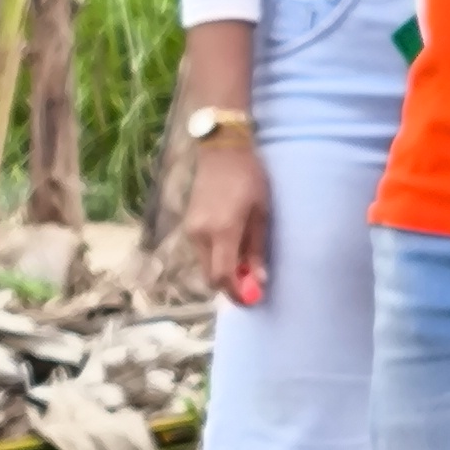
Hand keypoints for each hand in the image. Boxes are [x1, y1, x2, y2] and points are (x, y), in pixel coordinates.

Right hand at [187, 140, 272, 303]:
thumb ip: (257, 249)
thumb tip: (259, 280)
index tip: (252, 298)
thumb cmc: (249, 178)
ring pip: (205, 265)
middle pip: (210, 276)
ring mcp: (191, 229)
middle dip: (229, 285)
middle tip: (251, 284)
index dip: (236, 293)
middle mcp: (201, 234)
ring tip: (245, 262)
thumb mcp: (261, 214)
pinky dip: (216, 257)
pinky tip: (232, 247)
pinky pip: (202, 252)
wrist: (221, 151)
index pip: (222, 277)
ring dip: (223, 270)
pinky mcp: (189, 224)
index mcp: (222, 231)